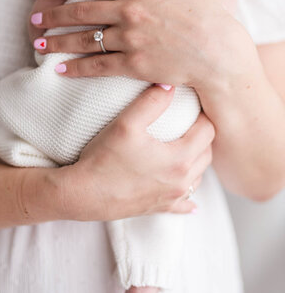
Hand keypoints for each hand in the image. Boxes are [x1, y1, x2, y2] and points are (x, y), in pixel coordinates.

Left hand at [31, 0, 239, 90]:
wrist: (219, 52)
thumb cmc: (209, 12)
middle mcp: (130, 11)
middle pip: (82, 10)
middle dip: (54, 14)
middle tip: (35, 18)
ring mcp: (130, 39)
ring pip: (85, 39)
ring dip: (58, 41)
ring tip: (38, 43)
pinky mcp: (134, 65)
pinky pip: (98, 66)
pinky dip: (76, 68)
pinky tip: (59, 69)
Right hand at [58, 84, 214, 220]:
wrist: (84, 194)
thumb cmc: (104, 158)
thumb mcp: (127, 123)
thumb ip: (151, 101)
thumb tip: (170, 84)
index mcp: (180, 158)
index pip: (208, 130)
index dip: (203, 115)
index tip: (193, 106)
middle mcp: (181, 181)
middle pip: (207, 153)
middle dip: (202, 136)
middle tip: (190, 122)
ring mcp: (171, 197)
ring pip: (198, 177)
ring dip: (196, 161)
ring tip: (185, 147)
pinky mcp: (159, 208)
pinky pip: (184, 205)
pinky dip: (188, 197)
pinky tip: (189, 199)